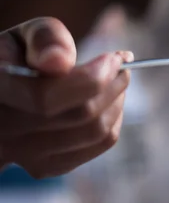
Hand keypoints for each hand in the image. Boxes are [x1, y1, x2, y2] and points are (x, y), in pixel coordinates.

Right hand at [0, 17, 131, 177]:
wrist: (4, 92)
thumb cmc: (20, 57)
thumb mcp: (26, 35)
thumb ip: (44, 38)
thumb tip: (60, 61)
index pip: (47, 98)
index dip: (92, 78)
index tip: (115, 57)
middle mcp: (3, 131)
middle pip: (80, 116)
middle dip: (113, 85)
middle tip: (122, 65)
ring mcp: (22, 155)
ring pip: (94, 133)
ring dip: (117, 101)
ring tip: (118, 79)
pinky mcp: (45, 167)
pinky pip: (98, 145)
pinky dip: (114, 120)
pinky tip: (109, 100)